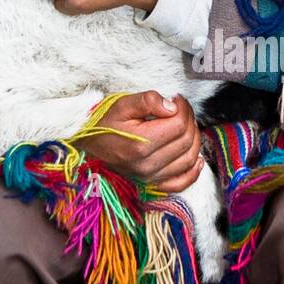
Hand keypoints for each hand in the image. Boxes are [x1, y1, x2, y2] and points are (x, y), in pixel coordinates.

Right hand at [81, 90, 204, 193]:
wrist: (86, 149)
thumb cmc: (104, 125)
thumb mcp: (121, 105)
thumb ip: (147, 101)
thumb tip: (172, 106)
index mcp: (140, 144)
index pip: (179, 124)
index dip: (184, 108)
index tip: (176, 99)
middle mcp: (148, 165)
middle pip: (186, 140)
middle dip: (189, 120)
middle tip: (181, 109)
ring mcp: (151, 178)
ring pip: (189, 159)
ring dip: (194, 139)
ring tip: (185, 125)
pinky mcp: (152, 185)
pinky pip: (182, 182)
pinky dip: (194, 171)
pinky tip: (197, 158)